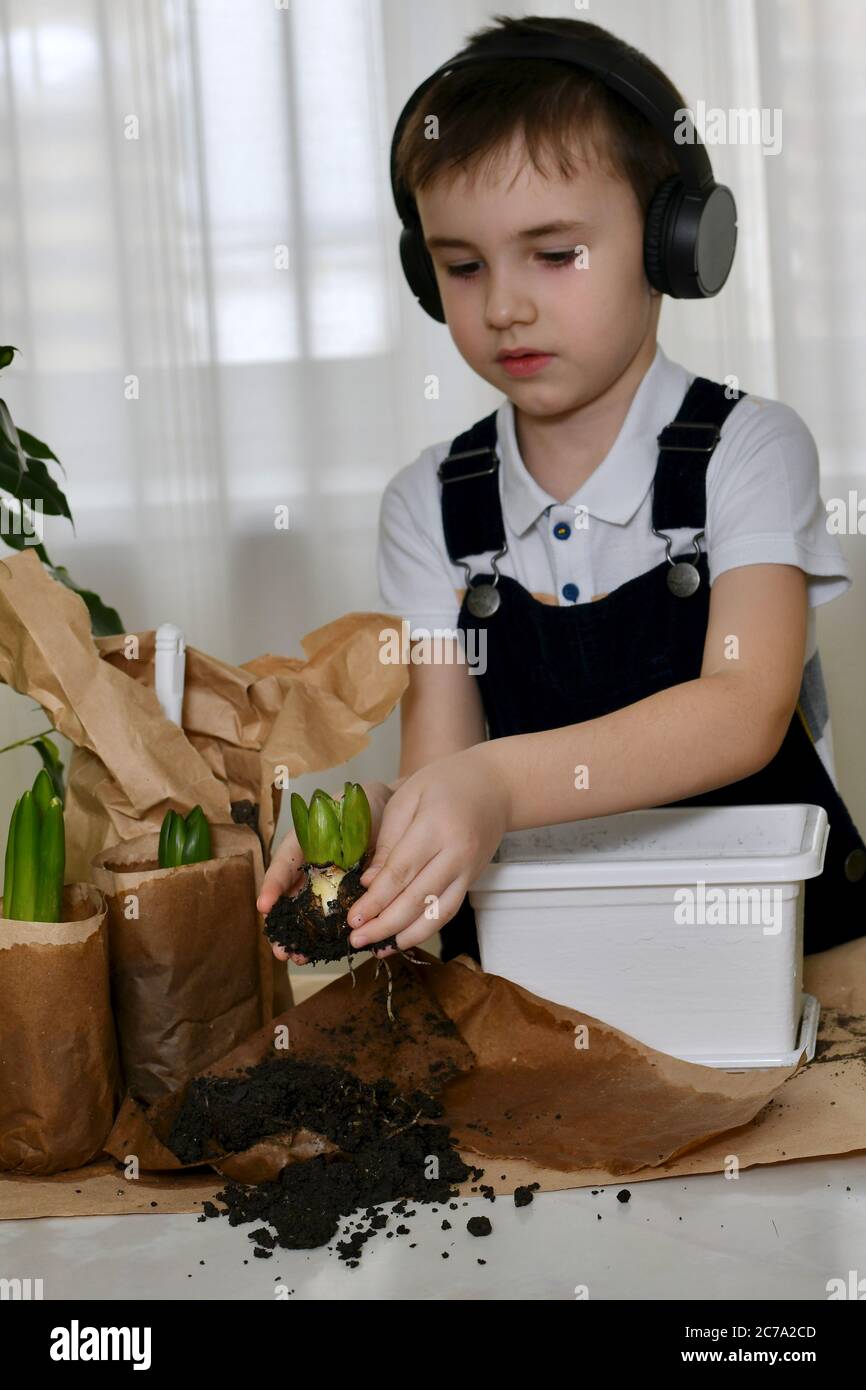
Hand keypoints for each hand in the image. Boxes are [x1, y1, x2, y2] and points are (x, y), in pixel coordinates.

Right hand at [257, 779, 395, 963]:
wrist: (386, 810)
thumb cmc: (364, 807)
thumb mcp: (354, 815)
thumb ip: (351, 840)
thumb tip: (365, 878)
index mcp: (304, 842)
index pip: (284, 864)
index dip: (274, 886)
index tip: (265, 907)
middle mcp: (309, 866)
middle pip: (290, 897)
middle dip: (283, 925)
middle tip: (279, 948)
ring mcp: (324, 883)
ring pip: (307, 913)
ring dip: (300, 936)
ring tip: (295, 957)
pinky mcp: (341, 896)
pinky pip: (330, 917)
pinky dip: (324, 935)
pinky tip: (321, 952)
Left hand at [344, 747, 509, 954]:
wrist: (496, 785)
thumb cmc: (445, 782)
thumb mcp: (408, 796)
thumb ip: (389, 839)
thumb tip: (369, 882)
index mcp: (436, 827)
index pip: (401, 872)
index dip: (375, 899)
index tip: (352, 917)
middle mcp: (456, 854)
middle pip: (417, 898)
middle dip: (384, 924)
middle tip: (356, 939)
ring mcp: (467, 871)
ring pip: (436, 913)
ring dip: (405, 935)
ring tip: (376, 948)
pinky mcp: (471, 881)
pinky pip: (448, 912)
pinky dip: (425, 930)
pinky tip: (402, 939)